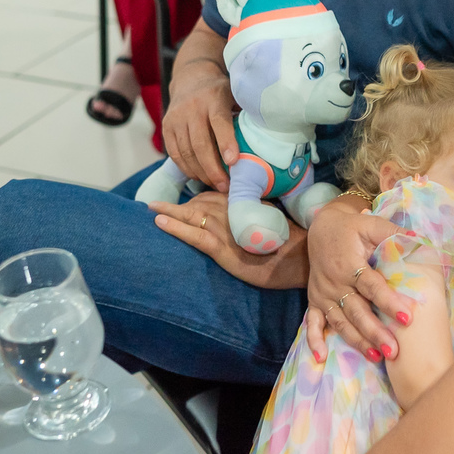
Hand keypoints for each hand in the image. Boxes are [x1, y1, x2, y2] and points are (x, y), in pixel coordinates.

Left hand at [151, 191, 309, 287]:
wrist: (301, 258)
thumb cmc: (289, 243)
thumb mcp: (269, 221)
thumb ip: (253, 213)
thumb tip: (243, 213)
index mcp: (243, 203)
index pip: (213, 195)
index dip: (196, 197)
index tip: (183, 198)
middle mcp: (231, 210)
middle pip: (198, 203)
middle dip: (178, 204)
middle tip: (156, 204)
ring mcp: (225, 228)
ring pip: (191, 215)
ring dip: (169, 211)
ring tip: (152, 209)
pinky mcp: (221, 247)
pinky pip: (193, 234)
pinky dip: (174, 227)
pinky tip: (159, 221)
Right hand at [161, 71, 237, 191]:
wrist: (190, 80)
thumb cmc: (221, 93)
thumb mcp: (235, 94)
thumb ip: (245, 113)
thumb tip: (266, 138)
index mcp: (214, 98)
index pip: (219, 122)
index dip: (226, 142)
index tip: (234, 162)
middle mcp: (192, 108)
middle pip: (200, 143)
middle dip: (213, 169)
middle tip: (226, 186)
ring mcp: (176, 118)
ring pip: (186, 152)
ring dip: (201, 173)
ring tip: (215, 185)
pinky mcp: (166, 128)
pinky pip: (175, 154)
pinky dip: (187, 168)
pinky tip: (200, 177)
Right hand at [304, 200, 411, 363]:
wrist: (321, 228)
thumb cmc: (351, 228)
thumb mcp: (371, 224)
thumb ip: (393, 233)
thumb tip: (419, 241)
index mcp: (350, 264)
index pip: (372, 287)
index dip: (389, 302)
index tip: (407, 318)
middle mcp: (335, 282)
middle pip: (357, 311)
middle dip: (375, 332)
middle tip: (394, 350)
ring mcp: (323, 294)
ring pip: (340, 321)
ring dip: (357, 340)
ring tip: (376, 357)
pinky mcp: (314, 300)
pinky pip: (312, 322)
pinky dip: (314, 339)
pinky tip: (320, 356)